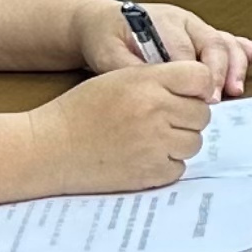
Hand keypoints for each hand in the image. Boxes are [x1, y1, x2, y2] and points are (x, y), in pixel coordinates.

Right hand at [34, 60, 223, 191]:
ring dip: (178, 141)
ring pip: (194, 142)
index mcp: (147, 82)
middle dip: (186, 116)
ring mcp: (154, 145)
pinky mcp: (149, 173)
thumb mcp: (119, 78)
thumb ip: (160, 79)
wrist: (48, 147)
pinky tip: (142, 156)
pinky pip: (179, 167)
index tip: (188, 93)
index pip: (202, 77)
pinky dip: (166, 164)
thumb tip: (203, 90)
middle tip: (161, 119)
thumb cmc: (81, 110)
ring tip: (148, 138)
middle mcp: (155, 112)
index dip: (197, 86)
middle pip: (202, 114)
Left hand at [79, 0, 251, 100]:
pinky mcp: (204, 37)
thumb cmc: (104, 37)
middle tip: (216, 99)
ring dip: (237, 67)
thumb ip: (126, 68)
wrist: (103, 22)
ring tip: (237, 90)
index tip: (197, 98)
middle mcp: (184, 22)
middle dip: (219, 72)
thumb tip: (148, 86)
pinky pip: (234, 42)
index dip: (193, 73)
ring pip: (227, 43)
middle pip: (212, 44)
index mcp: (161, 22)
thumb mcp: (105, 54)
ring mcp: (197, 28)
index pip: (184, 48)